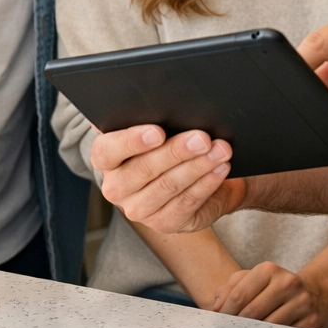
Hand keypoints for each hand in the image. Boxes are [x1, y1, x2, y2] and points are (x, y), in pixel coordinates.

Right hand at [91, 125, 246, 233]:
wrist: (195, 176)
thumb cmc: (170, 144)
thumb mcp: (159, 129)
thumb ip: (153, 119)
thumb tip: (167, 104)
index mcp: (106, 158)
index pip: (107, 150)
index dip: (131, 141)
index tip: (157, 132)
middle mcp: (116, 187)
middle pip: (144, 169)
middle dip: (177, 151)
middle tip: (203, 138)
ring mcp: (138, 209)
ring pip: (168, 186)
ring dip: (198, 166)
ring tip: (220, 150)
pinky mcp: (163, 223)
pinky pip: (186, 202)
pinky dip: (206, 183)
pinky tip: (219, 169)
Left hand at [211, 261, 327, 327]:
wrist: (316, 294)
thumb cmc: (276, 289)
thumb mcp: (254, 280)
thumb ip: (231, 287)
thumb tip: (216, 306)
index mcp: (269, 270)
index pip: (239, 295)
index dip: (225, 313)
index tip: (219, 324)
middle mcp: (287, 283)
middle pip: (251, 313)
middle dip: (236, 326)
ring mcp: (301, 302)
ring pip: (267, 327)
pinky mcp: (312, 321)